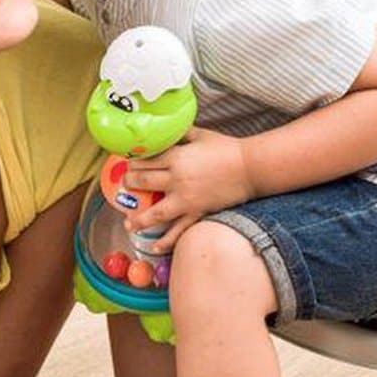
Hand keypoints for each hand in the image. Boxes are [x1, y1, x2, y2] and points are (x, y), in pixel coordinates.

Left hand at [122, 128, 255, 253]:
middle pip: (144, 183)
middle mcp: (177, 179)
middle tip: (126, 187)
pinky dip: (166, 241)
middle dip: (130, 185)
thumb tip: (166, 128)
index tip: (128, 165)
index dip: (132, 164)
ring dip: (139, 220)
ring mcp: (187, 199)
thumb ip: (180, 133)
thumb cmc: (226, 148)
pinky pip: (179, 230)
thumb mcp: (200, 134)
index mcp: (176, 157)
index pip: (145, 161)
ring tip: (129, 224)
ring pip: (156, 213)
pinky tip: (155, 247)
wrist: (250, 167)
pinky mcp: (198, 212)